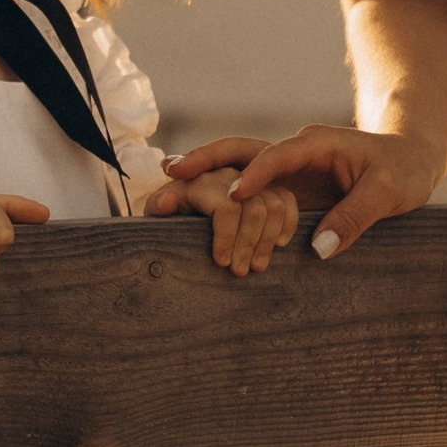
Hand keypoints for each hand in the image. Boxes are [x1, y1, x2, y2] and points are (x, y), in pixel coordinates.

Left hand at [144, 152, 305, 277]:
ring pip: (274, 206)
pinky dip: (287, 224)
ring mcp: (251, 179)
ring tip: (256, 266)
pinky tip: (278, 245)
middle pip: (254, 208)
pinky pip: (287, 200)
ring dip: (267, 240)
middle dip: (249, 244)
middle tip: (240, 272)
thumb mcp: (159, 213)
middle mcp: (229, 174)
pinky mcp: (268, 185)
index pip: (227, 207)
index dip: (227, 237)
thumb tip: (168, 200)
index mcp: (202, 179)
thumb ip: (159, 207)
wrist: (183, 211)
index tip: (222, 262)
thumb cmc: (169, 215)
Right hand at [159, 123, 443, 261]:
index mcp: (316, 144)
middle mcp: (296, 151)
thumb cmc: (403, 170)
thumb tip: (318, 250)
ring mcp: (290, 168)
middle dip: (207, 159)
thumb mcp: (388, 192)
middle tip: (171, 172)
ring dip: (208, 174)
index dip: (254, 176)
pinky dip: (224, 194)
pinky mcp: (290, 186)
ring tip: (170, 187)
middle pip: (243, 150)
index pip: (276, 156)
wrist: (412, 159)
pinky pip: (253, 188)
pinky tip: (198, 208)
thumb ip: (354, 217)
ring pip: (240, 166)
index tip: (231, 196)